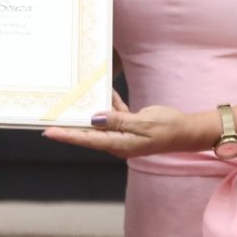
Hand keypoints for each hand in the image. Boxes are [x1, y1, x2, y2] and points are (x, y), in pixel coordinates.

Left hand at [42, 90, 200, 159]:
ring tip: (74, 98)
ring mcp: (124, 134)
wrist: (188, 130)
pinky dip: (110, 103)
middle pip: (89, 132)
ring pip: (100, 122)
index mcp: (120, 144)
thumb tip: (95, 118)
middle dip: (72, 123)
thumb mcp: (144, 123)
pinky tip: (105, 92)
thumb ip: (118, 120)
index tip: (48, 131)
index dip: (68, 135)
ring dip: (90, 110)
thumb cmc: (169, 128)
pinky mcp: (130, 126)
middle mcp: (118, 141)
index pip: (88, 139)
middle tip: (53, 115)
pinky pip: (114, 114)